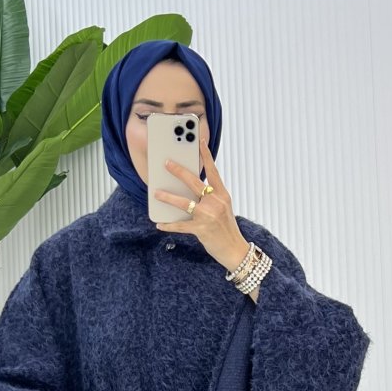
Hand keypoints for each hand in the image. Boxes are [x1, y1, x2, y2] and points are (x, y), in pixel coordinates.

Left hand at [154, 138, 249, 273]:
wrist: (235, 250)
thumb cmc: (226, 228)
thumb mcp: (223, 208)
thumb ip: (210, 197)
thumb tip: (188, 190)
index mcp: (222, 194)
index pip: (213, 171)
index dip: (206, 155)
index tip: (199, 141)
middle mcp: (216, 202)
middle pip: (194, 182)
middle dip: (179, 171)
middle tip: (166, 163)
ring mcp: (208, 215)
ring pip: (184, 203)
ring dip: (168, 198)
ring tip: (156, 193)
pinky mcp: (201, 229)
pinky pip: (181, 226)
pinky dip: (169, 225)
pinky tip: (159, 224)